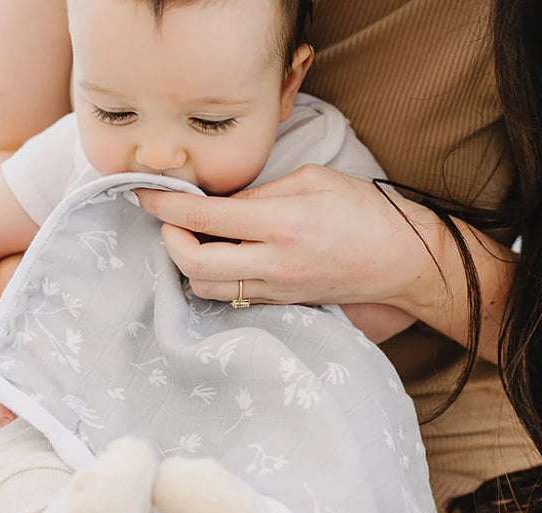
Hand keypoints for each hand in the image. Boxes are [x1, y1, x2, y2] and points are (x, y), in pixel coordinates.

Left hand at [135, 165, 435, 309]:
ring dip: (189, 263)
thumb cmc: (364, 212)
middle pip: (193, 263)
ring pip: (206, 287)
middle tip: (169, 219)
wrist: (400, 261)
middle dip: (169, 240)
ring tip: (195, 237)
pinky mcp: (280, 303)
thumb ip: (262, 193)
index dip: (164, 202)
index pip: (204, 215)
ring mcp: (276, 289)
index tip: (142, 192)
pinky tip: (218, 256)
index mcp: (283, 222)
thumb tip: (220, 203)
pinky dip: (213, 276)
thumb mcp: (314, 180)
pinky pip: (231, 296)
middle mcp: (274, 262)